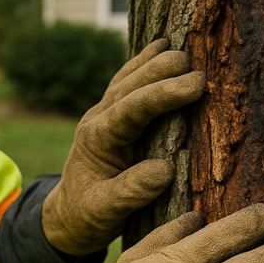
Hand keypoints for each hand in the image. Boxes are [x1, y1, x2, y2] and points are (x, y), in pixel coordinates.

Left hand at [43, 38, 203, 254]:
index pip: (132, 108)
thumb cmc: (87, 216)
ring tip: (179, 47)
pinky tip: (159, 47)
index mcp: (97, 139)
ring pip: (126, 78)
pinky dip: (143, 63)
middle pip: (129, 85)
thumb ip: (131, 192)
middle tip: (194, 63)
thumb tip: (166, 169)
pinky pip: (126, 82)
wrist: (67, 215)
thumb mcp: (105, 212)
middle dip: (160, 71)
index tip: (196, 85)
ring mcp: (102, 113)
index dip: (163, 94)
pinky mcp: (111, 115)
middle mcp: (98, 119)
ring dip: (152, 61)